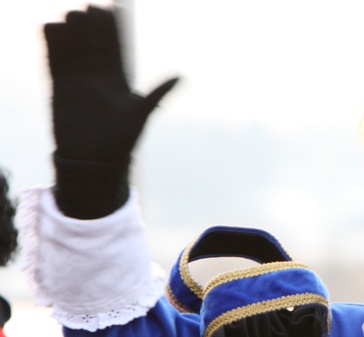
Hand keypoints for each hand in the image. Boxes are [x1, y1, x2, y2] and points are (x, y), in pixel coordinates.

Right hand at [43, 5, 178, 216]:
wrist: (94, 163)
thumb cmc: (121, 142)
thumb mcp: (141, 115)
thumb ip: (157, 94)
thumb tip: (181, 76)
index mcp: (119, 81)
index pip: (115, 49)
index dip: (112, 30)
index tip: (113, 10)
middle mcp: (98, 78)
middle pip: (92, 45)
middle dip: (91, 27)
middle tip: (90, 9)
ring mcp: (77, 82)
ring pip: (73, 51)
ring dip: (71, 34)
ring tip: (71, 16)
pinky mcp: (58, 89)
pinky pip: (54, 63)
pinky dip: (51, 46)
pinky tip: (50, 28)